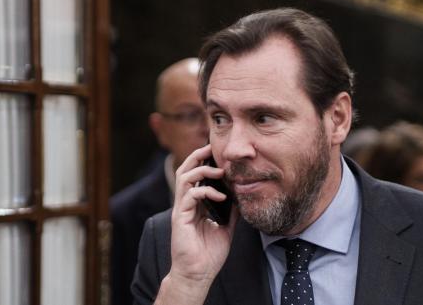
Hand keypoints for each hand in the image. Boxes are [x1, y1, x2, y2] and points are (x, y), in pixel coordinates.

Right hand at [155, 145, 237, 304]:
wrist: (198, 274)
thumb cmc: (209, 253)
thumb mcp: (226, 226)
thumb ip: (231, 210)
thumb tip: (242, 196)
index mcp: (194, 204)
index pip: (195, 175)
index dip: (204, 161)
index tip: (218, 153)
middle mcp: (185, 203)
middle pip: (185, 169)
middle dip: (198, 156)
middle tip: (213, 148)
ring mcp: (181, 209)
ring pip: (184, 177)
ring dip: (202, 169)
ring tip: (219, 171)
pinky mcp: (180, 218)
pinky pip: (189, 195)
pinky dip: (205, 191)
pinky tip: (220, 196)